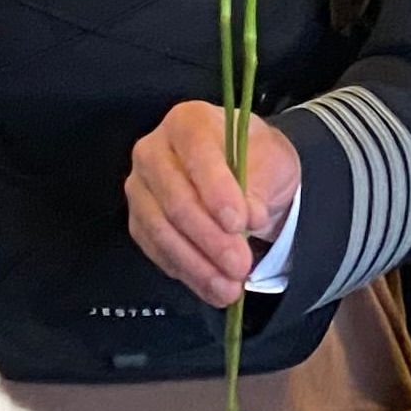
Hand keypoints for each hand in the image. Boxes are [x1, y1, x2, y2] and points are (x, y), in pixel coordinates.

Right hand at [128, 101, 299, 304]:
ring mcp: (140, 188)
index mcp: (188, 122)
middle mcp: (153, 151)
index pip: (197, 153)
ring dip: (196, 264)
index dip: (216, 190)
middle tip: (240, 266)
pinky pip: (155, 250)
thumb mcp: (272, 162)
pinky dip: (185, 272)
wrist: (245, 173)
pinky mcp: (139, 220)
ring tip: (229, 289)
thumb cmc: (256, 160)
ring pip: (160, 230)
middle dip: (209, 239)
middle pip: (174, 199)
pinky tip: (210, 286)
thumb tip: (250, 218)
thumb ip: (260, 185)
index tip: (240, 223)